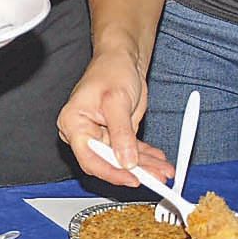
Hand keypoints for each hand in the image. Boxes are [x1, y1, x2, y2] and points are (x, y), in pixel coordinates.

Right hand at [57, 49, 171, 185]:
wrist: (122, 59)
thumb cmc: (111, 71)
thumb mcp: (116, 101)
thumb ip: (121, 133)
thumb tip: (126, 161)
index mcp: (74, 124)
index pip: (89, 157)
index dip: (111, 171)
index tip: (132, 178)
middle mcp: (84, 133)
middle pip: (108, 161)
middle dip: (134, 171)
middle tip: (155, 178)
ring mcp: (101, 135)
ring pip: (123, 159)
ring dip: (145, 166)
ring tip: (163, 171)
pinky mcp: (117, 135)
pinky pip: (131, 150)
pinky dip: (146, 157)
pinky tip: (159, 161)